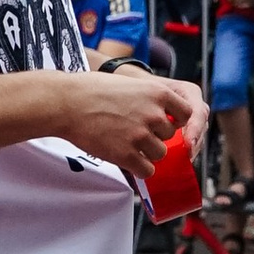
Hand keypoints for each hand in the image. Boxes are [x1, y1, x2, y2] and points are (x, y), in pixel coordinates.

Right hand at [56, 67, 201, 179]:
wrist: (66, 103)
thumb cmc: (93, 91)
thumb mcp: (130, 83)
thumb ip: (151, 97)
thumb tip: (166, 114)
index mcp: (158, 93)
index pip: (187, 113)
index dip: (175, 121)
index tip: (162, 123)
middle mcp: (153, 114)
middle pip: (170, 135)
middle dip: (156, 136)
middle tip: (134, 132)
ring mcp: (140, 135)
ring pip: (160, 154)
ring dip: (147, 153)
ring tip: (127, 144)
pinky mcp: (126, 155)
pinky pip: (147, 170)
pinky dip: (139, 169)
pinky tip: (126, 159)